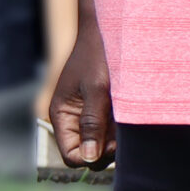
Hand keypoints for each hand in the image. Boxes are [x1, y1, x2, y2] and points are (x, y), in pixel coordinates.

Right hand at [47, 8, 114, 169]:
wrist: (108, 31)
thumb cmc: (98, 57)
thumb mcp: (96, 90)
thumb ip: (91, 124)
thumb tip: (87, 158)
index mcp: (60, 114)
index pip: (71, 155)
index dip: (90, 157)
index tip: (112, 143)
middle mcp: (72, 119)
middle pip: (87, 154)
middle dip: (105, 150)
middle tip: (122, 133)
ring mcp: (87, 117)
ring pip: (101, 146)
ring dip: (115, 140)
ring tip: (125, 121)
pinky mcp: (103, 113)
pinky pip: (110, 134)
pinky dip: (121, 132)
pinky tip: (128, 118)